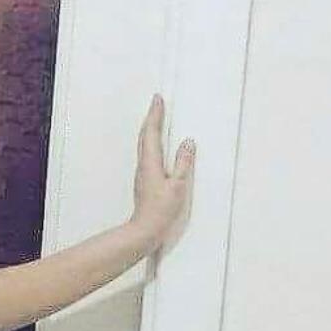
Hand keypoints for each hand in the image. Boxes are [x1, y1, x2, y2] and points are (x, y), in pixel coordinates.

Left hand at [132, 93, 194, 250]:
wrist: (144, 230)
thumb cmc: (161, 211)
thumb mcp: (178, 185)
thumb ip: (183, 163)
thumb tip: (188, 143)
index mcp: (151, 163)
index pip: (152, 133)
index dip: (155, 115)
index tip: (157, 99)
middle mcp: (143, 166)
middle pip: (145, 136)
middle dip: (151, 118)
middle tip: (156, 104)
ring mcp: (142, 174)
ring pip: (144, 145)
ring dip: (150, 130)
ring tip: (156, 120)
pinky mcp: (144, 181)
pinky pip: (147, 155)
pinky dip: (151, 144)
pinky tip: (156, 147)